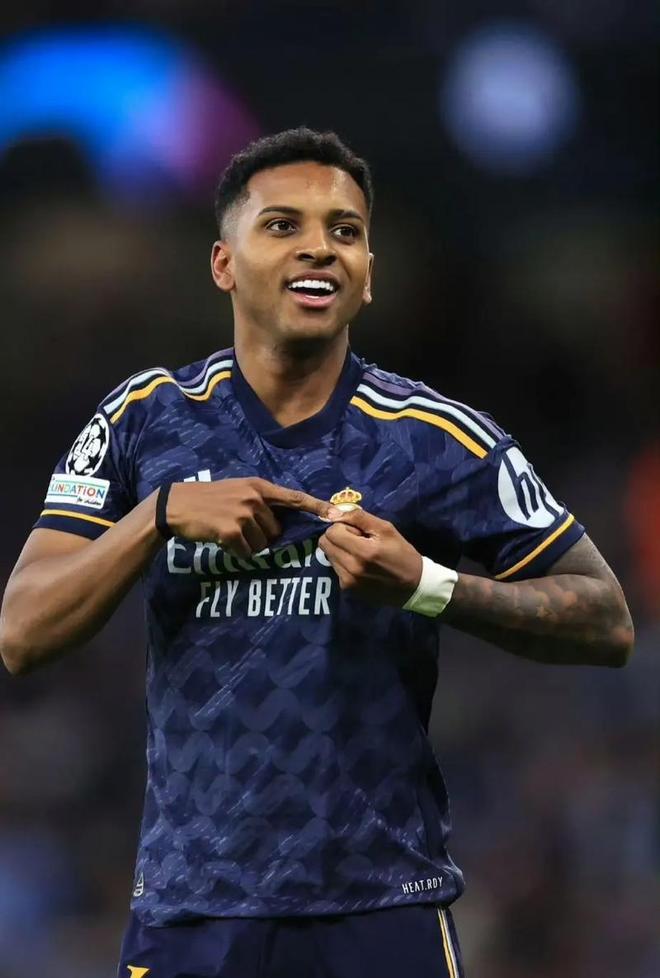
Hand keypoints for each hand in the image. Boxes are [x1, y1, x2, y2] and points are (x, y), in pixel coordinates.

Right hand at [166, 478, 330, 558]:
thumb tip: (281, 521)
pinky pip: (246, 552)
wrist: (175, 505)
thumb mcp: (238, 490)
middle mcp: (254, 498)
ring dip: (248, 545)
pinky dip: (236, 552)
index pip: (294, 497)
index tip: (336, 514)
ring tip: (229, 532)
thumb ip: (260, 500)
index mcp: (258, 486)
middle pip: (276, 530)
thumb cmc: (208, 499)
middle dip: (263, 535)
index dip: (316, 507)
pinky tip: (222, 540)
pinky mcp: (232, 531)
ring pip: (262, 543)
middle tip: (240, 528)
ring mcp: (243, 514)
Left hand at [319, 508, 422, 606]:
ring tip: (360, 554)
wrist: (413, 586)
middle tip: (357, 540)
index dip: (343, 526)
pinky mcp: (347, 590)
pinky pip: (335, 568)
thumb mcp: (385, 529)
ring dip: (340, 550)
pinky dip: (343, 563)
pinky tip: (359, 565)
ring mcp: (347, 582)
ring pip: (328, 555)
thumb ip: (358, 517)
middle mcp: (351, 568)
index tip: (358, 531)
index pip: (332, 532)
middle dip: (337, 537)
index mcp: (362, 552)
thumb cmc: (401, 554)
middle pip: (325, 544)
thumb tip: (333, 512)